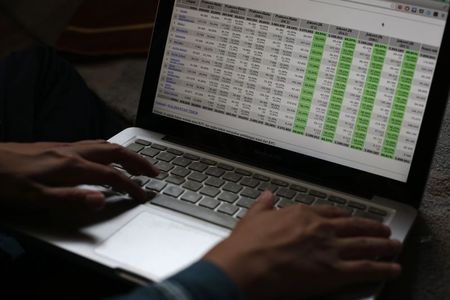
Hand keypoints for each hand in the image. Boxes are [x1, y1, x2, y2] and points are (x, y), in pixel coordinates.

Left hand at [0, 141, 158, 213]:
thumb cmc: (8, 182)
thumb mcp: (37, 198)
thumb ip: (72, 199)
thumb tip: (101, 200)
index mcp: (72, 166)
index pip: (112, 176)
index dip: (131, 186)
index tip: (144, 195)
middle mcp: (73, 152)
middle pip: (115, 152)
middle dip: (138, 161)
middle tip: (154, 171)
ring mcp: (66, 147)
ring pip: (105, 145)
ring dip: (126, 153)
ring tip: (137, 162)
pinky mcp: (57, 146)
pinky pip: (93, 143)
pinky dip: (109, 149)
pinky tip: (106, 155)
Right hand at [205, 191, 401, 299]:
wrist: (245, 265)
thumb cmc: (247, 245)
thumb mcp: (254, 217)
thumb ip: (264, 205)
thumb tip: (267, 196)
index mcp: (303, 215)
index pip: (332, 212)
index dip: (346, 216)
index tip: (352, 218)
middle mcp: (320, 228)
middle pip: (354, 226)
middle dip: (371, 228)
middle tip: (383, 230)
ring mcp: (329, 249)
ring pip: (365, 245)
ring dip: (383, 246)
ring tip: (394, 246)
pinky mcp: (333, 271)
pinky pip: (365, 268)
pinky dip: (383, 268)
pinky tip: (392, 269)